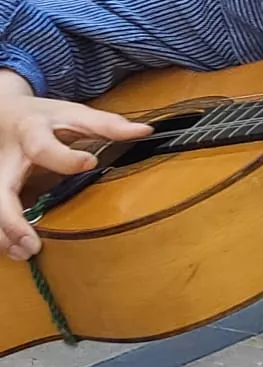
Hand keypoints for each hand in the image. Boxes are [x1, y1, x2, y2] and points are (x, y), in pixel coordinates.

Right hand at [0, 76, 151, 260]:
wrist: (5, 113)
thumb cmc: (45, 117)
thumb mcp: (74, 114)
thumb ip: (107, 125)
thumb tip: (145, 132)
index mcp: (31, 133)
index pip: (43, 148)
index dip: (65, 158)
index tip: (89, 163)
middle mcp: (7, 159)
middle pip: (1, 190)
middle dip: (12, 218)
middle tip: (32, 242)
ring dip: (4, 234)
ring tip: (26, 252)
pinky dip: (2, 234)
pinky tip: (16, 250)